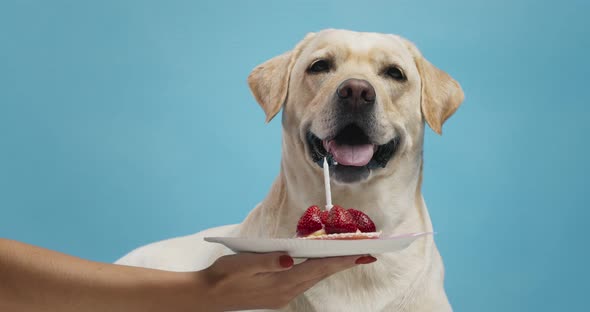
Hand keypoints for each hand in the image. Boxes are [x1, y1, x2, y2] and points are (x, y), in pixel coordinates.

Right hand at [198, 252, 376, 310]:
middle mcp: (286, 292)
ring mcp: (282, 295)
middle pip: (322, 273)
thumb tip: (288, 258)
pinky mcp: (277, 293)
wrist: (207, 296)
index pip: (318, 268)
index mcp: (280, 283)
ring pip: (314, 277)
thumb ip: (267, 261)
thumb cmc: (222, 276)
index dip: (342, 260)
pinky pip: (304, 279)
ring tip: (351, 256)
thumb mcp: (242, 264)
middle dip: (344, 262)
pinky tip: (321, 262)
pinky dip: (317, 269)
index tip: (363, 253)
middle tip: (367, 252)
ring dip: (333, 266)